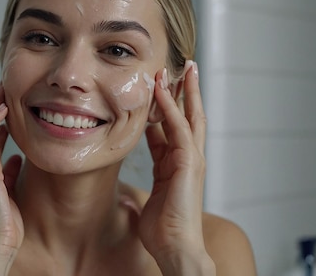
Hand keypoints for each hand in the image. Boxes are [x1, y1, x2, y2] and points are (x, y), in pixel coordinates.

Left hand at [139, 63, 214, 273]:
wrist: (175, 247)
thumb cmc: (161, 230)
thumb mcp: (146, 202)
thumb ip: (139, 195)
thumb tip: (124, 199)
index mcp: (174, 165)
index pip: (170, 129)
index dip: (163, 108)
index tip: (156, 90)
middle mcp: (186, 158)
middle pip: (188, 116)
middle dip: (186, 92)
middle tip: (183, 68)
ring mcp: (191, 159)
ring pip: (190, 115)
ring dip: (184, 90)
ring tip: (183, 68)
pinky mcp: (188, 163)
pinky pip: (179, 127)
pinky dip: (171, 107)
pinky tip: (163, 90)